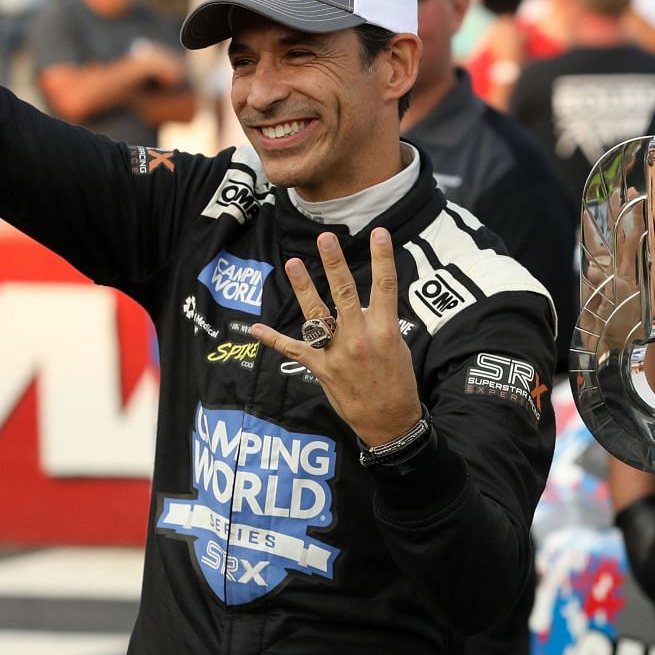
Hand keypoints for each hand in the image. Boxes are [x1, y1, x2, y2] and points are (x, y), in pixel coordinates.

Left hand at [250, 229, 421, 447]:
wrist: (389, 421)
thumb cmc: (397, 382)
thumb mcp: (398, 348)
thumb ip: (379, 323)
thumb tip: (367, 303)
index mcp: (385, 331)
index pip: (385, 286)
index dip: (383, 257)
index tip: (379, 233)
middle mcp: (360, 338)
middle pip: (346, 294)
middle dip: (335, 264)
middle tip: (326, 240)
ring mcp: (338, 353)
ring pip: (318, 315)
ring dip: (304, 288)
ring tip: (293, 263)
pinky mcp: (321, 369)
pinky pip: (294, 350)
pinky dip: (274, 340)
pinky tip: (257, 329)